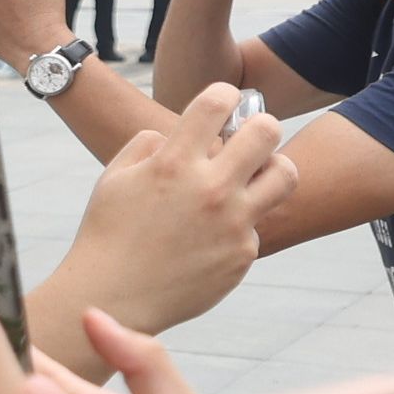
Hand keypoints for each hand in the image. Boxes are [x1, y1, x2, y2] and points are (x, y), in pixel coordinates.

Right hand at [37, 85, 284, 354]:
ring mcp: (233, 223)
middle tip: (248, 139)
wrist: (112, 298)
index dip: (223, 95)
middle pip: (268, 130)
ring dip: (271, 168)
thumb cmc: (109, 234)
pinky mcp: (243, 253)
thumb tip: (179, 134)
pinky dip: (238, 223)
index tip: (220, 104)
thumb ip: (149, 144)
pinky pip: (256, 223)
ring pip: (285, 174)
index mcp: (174, 163)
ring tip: (252, 176)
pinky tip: (210, 237)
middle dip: (260, 126)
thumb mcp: (114, 177)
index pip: (218, 101)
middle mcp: (210, 189)